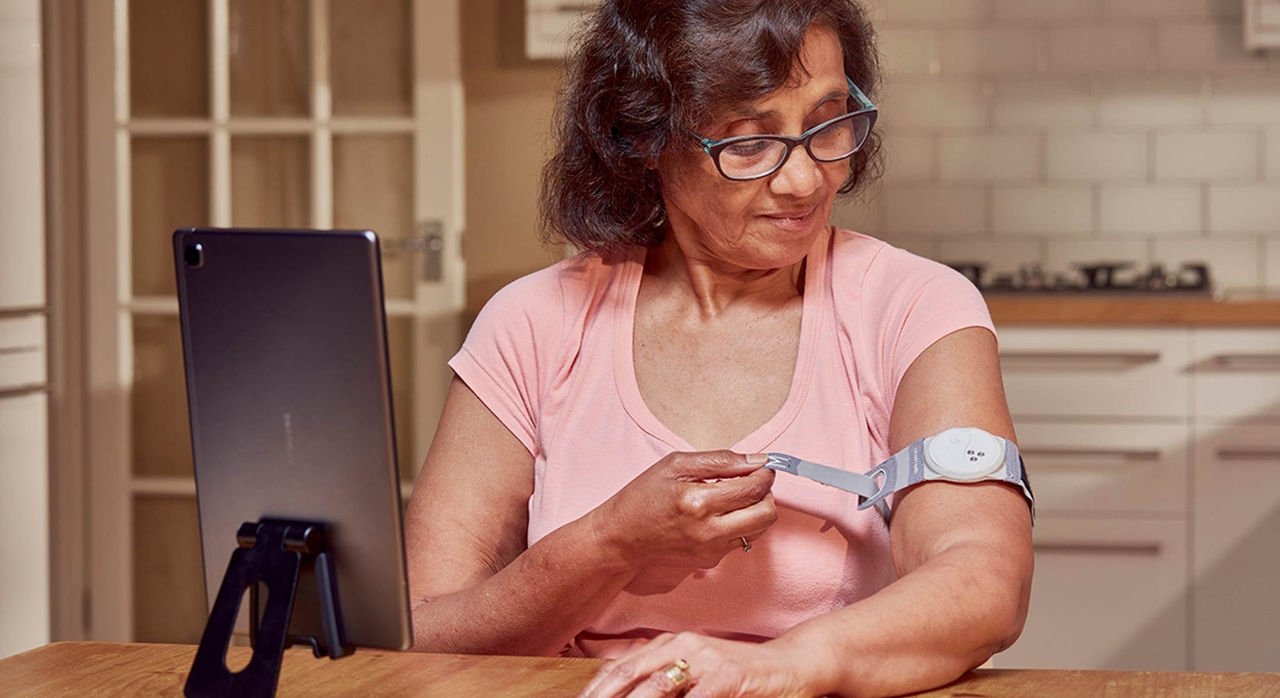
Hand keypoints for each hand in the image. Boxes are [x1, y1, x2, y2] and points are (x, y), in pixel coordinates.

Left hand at [577, 632, 821, 697]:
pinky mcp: (729, 677)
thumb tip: (620, 692)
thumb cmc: (738, 677)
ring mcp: (707, 660)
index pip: (620, 667)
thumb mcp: (695, 674)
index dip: (595, 690)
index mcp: (669, 644)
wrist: (793, 665)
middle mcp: (683, 646)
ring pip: (657, 689)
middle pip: (630, 676)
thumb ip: (663, 682)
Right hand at [588, 451, 776, 571]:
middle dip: (767, 493)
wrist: (622, 538)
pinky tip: (722, 514)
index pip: (753, 487)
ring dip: (757, 510)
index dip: (764, 473)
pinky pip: (742, 540)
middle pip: (766, 513)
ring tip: (736, 497)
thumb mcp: (675, 465)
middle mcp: (708, 530)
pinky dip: (742, 524)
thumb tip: (757, 460)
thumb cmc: (644, 496)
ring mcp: (711, 549)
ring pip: (760, 529)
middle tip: (753, 481)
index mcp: (698, 501)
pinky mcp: (711, 561)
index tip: (761, 466)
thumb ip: (720, 460)